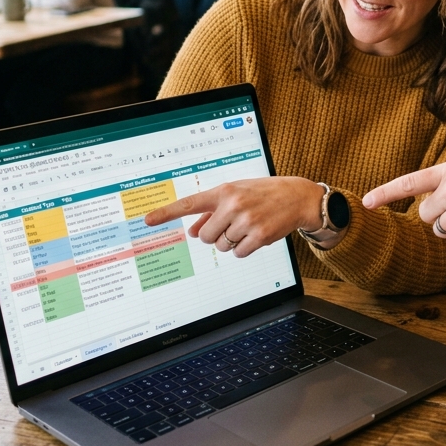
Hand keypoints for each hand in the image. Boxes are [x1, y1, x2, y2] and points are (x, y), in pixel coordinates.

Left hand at [145, 177, 323, 257]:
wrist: (298, 196)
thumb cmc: (264, 194)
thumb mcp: (237, 194)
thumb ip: (212, 211)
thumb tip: (192, 231)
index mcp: (224, 191)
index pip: (190, 203)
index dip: (167, 213)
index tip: (148, 220)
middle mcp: (233, 204)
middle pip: (205, 236)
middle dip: (215, 236)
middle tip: (231, 226)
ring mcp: (246, 220)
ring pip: (222, 246)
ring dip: (231, 242)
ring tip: (247, 227)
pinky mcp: (259, 235)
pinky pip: (238, 253)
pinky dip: (244, 249)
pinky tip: (255, 236)